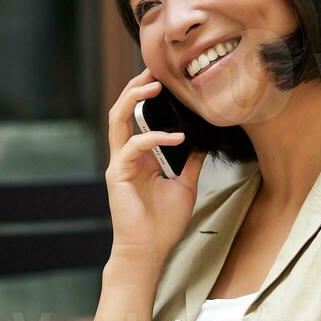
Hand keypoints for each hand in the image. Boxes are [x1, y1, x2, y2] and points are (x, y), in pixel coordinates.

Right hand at [104, 70, 206, 264]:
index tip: (164, 78)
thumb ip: (191, 162)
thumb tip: (203, 141)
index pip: (137, 117)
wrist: (149, 250)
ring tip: (153, 85)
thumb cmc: (162, 224)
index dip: (146, 95)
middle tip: (154, 69)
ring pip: (117, 120)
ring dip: (133, 99)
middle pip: (121, 111)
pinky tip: (176, 137)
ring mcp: (119, 164)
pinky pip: (132, 147)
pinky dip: (153, 137)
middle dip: (136, 87)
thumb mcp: (185, 186)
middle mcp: (126, 157)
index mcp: (139, 158)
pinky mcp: (117, 175)